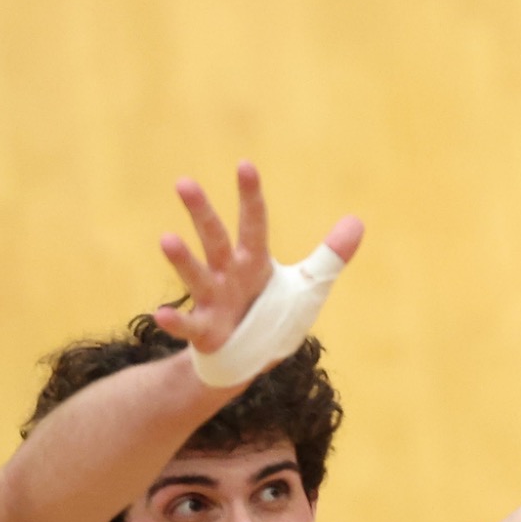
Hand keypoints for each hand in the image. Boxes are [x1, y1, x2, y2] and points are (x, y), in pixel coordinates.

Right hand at [155, 163, 363, 354]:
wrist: (247, 356)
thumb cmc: (273, 312)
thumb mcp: (306, 285)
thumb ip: (329, 256)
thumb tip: (358, 221)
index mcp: (254, 260)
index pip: (254, 222)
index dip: (251, 196)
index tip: (245, 164)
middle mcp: (228, 273)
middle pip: (215, 238)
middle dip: (201, 212)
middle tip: (183, 182)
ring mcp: (212, 300)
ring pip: (195, 276)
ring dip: (182, 259)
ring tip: (166, 238)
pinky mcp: (204, 330)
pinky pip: (187, 325)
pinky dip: (174, 321)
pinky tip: (162, 313)